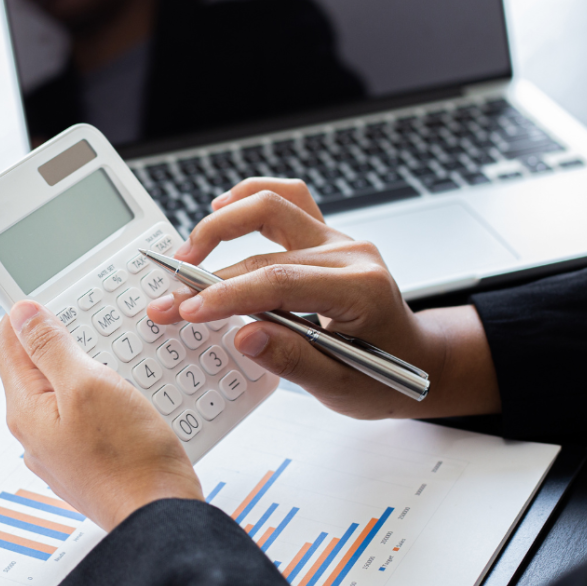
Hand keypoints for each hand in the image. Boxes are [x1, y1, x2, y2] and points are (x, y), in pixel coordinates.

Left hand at [0, 301, 202, 531]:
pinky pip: (88, 416)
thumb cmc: (130, 458)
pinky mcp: (88, 461)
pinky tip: (131, 399)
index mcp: (26, 410)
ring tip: (119, 363)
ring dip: (89, 369)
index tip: (55, 296)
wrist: (160, 514)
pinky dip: (106, 398)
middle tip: (97, 327)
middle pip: (37, 366)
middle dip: (65, 340)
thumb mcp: (89, 385)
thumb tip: (23, 314)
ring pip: (66, 391)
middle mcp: (36, 432)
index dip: (28, 312)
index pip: (7, 342)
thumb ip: (52, 347)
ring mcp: (61, 450)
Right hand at [147, 178, 500, 419]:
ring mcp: (339, 239)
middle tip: (170, 302)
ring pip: (273, 205)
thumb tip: (243, 335)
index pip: (280, 283)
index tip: (188, 311)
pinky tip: (220, 208)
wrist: (417, 360)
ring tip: (186, 253)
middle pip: (266, 249)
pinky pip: (288, 199)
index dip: (227, 296)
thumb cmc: (383, 376)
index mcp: (360, 290)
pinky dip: (251, 198)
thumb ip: (292, 361)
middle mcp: (350, 254)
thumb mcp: (340, 387)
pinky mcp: (326, 237)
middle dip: (208, 276)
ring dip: (223, 223)